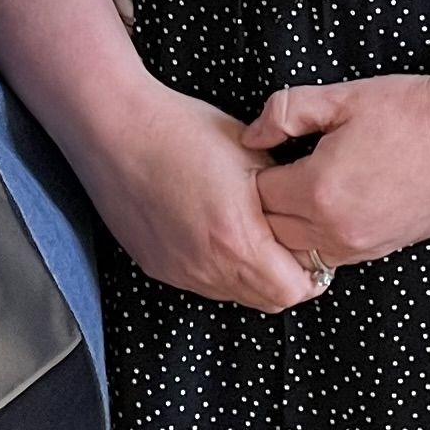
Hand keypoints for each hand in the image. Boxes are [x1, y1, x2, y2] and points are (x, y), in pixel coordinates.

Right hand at [66, 79, 322, 312]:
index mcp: (238, 242)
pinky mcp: (157, 266)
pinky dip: (218, 268)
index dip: (311, 270)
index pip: (295, 290)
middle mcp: (207, 269)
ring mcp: (180, 272)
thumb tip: (304, 217)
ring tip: (248, 232)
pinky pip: (202, 283)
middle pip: (267, 300)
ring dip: (250, 275)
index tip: (310, 246)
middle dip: (284, 276)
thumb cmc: (183, 132)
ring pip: (234, 294)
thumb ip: (285, 198)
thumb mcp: (253, 155)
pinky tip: (213, 230)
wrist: (118, 128)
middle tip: (286, 242)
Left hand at [244, 72, 429, 270]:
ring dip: (289, 229)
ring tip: (295, 193)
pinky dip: (320, 240)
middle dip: (263, 206)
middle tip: (269, 174)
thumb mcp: (343, 97)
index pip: (257, 196)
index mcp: (318, 190)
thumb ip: (286, 112)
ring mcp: (364, 246)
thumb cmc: (413, 110)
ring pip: (301, 254)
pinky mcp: (387, 249)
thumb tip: (251, 136)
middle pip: (272, 233)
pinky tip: (327, 209)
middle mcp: (337, 230)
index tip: (259, 154)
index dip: (252, 173)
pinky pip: (334, 258)